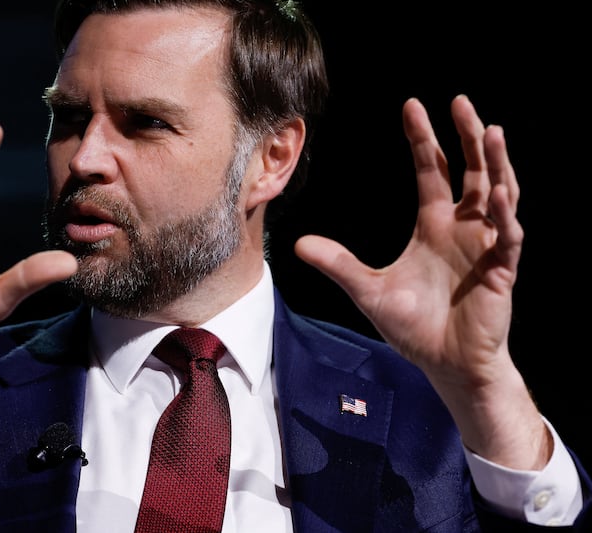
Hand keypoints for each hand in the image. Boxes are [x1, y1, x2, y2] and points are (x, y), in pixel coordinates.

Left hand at [296, 95, 548, 467]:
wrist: (443, 363)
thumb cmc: (412, 326)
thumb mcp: (367, 289)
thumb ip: (338, 263)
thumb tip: (297, 244)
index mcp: (434, 224)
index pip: (431, 170)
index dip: (423, 139)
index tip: (411, 106)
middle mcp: (462, 227)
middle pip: (470, 170)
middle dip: (466, 136)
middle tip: (459, 101)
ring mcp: (485, 245)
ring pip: (497, 194)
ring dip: (496, 164)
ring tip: (490, 131)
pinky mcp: (500, 270)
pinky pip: (507, 236)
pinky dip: (504, 215)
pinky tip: (499, 193)